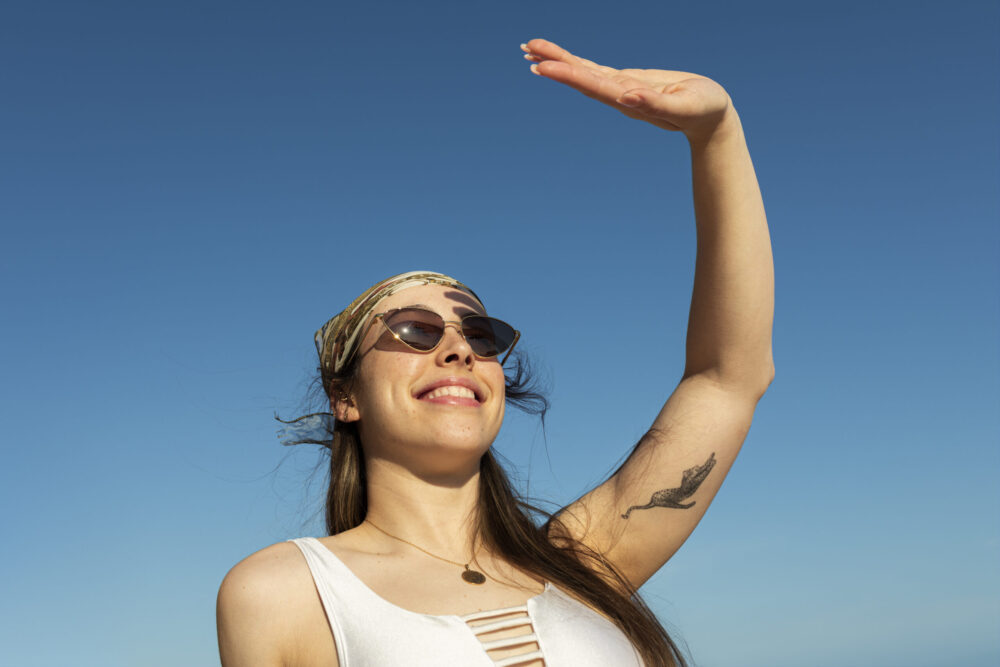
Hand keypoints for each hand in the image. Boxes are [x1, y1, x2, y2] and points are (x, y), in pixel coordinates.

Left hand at [522, 39, 733, 139]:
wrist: (710, 120)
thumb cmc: (704, 111)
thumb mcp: (686, 107)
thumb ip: (657, 104)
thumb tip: (628, 97)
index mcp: (631, 101)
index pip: (594, 85)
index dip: (568, 75)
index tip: (543, 67)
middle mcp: (620, 96)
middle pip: (581, 78)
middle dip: (554, 64)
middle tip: (526, 50)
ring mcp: (621, 89)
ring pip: (583, 73)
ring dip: (557, 62)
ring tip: (529, 49)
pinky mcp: (626, 82)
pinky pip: (594, 71)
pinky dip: (574, 64)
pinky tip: (558, 60)